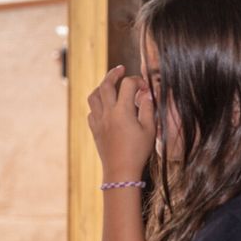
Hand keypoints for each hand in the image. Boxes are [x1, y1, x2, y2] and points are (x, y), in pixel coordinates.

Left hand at [87, 65, 155, 181]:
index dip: (137, 81)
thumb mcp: (149, 129)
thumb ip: (147, 108)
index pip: (128, 84)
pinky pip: (91, 111)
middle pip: (106, 84)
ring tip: (109, 84)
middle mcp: (108, 113)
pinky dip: (97, 105)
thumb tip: (146, 93)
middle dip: (113, 74)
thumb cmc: (138, 152)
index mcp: (122, 111)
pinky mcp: (94, 130)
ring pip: (93, 96)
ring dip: (101, 87)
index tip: (144, 87)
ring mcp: (98, 121)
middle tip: (120, 69)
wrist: (120, 171)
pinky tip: (105, 107)